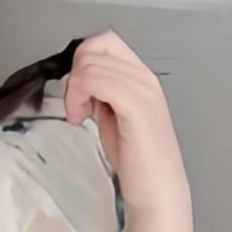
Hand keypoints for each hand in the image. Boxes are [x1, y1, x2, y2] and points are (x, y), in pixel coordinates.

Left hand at [60, 28, 189, 211]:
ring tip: (78, 115)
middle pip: (96, 46)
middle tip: (74, 104)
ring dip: (74, 89)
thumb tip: (80, 81)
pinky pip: (98, 81)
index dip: (82, 61)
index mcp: (140, 76)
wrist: (157, 189)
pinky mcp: (136, 106)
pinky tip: (81, 118)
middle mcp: (144, 77)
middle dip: (75, 72)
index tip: (77, 93)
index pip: (104, 42)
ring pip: (92, 64)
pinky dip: (80, 96)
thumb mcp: (112, 116)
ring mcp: (142, 89)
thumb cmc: (136, 159)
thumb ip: (100, 93)